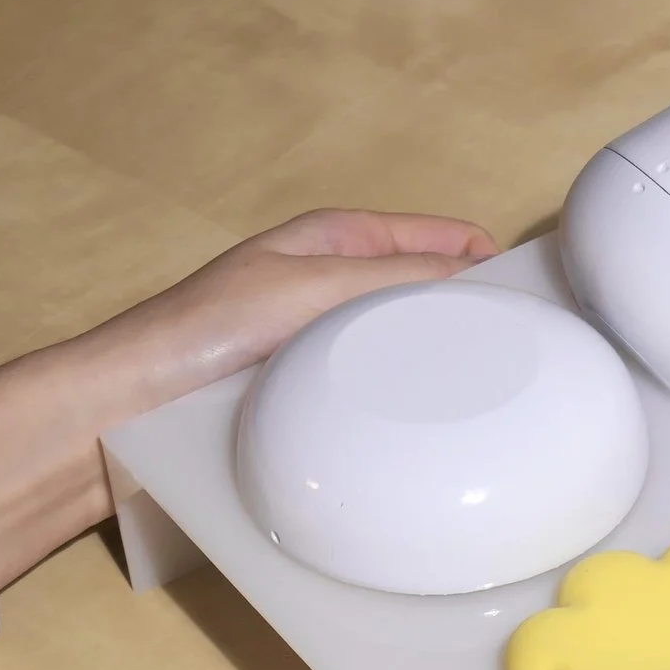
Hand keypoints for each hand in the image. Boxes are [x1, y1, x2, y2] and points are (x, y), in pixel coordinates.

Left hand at [0, 208, 497, 591]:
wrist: (128, 408)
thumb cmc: (209, 331)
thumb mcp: (313, 286)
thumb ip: (399, 279)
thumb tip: (482, 285)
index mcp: (333, 239)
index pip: (437, 237)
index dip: (486, 257)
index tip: (542, 295)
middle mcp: (331, 285)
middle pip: (425, 294)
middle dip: (471, 316)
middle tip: (528, 354)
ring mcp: (320, 345)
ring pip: (400, 348)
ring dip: (437, 366)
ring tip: (488, 396)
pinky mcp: (307, 397)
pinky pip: (373, 394)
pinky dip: (402, 405)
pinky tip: (428, 431)